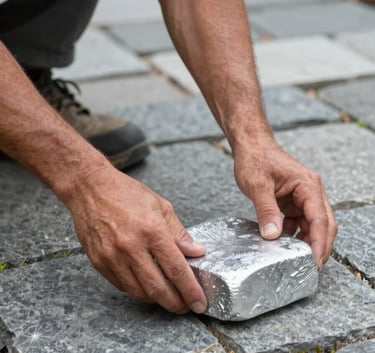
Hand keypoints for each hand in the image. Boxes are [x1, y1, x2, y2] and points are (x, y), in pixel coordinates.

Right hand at [66, 166, 206, 313]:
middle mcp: (131, 247)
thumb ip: (179, 233)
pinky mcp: (99, 262)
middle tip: (185, 306)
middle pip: (157, 288)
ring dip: (156, 299)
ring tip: (168, 296)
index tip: (199, 302)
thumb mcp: (160, 206)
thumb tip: (196, 252)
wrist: (90, 188)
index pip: (176, 269)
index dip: (191, 290)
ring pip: (138, 292)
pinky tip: (147, 284)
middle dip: (175, 303)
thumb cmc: (126, 193)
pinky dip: (137, 290)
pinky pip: (122, 286)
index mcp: (151, 230)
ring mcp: (112, 257)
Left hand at [233, 135, 337, 268]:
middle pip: (323, 224)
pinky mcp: (292, 201)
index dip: (319, 242)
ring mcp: (302, 197)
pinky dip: (293, 234)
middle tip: (307, 267)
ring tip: (295, 259)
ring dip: (305, 241)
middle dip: (318, 246)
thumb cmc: (255, 159)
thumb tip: (272, 235)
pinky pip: (298, 222)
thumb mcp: (258, 186)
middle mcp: (310, 192)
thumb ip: (266, 210)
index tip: (314, 261)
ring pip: (311, 225)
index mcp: (307, 186)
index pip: (320, 219)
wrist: (251, 146)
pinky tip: (283, 244)